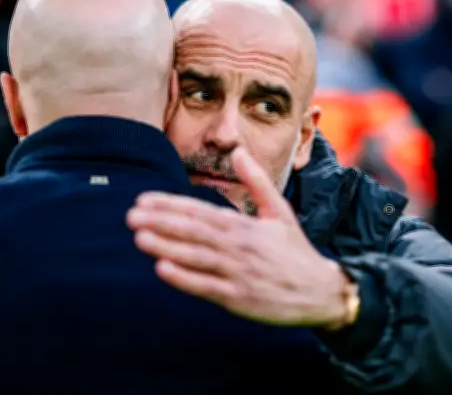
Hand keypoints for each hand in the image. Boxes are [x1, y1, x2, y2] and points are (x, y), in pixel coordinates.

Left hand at [127, 147, 355, 327]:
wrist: (320, 291)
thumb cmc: (296, 251)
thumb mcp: (281, 211)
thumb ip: (257, 182)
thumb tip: (239, 152)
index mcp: (246, 226)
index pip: (202, 211)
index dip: (171, 205)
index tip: (144, 200)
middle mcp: (240, 247)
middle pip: (194, 231)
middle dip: (161, 222)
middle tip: (131, 215)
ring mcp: (238, 273)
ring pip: (197, 257)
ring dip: (166, 247)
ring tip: (139, 237)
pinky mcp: (239, 298)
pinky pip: (207, 287)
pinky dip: (184, 278)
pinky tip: (162, 270)